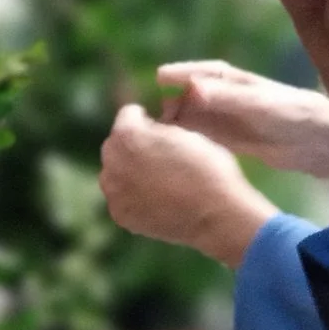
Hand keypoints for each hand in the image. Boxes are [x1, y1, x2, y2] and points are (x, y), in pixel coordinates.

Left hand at [100, 103, 278, 269]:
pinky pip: (122, 198)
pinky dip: (134, 197)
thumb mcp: (185, 132)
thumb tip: (148, 129)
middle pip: (117, 145)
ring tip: (159, 180)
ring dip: (130, 171)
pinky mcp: (120, 215)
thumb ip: (158, 127)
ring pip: (115, 173)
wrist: (216, 215)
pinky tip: (157, 200)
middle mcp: (112, 161)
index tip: (160, 128)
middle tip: (160, 156)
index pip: (128, 114)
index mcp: (127, 134)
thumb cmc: (208, 168)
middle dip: (133, 146)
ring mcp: (113, 191)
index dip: (147, 119)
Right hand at [155, 60, 328, 180]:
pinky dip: (189, 141)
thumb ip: (226, 97)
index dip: (180, 74)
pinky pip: (204, 138)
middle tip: (152, 118)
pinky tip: (177, 152)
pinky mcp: (233, 141)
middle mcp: (228, 98)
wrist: (321, 144)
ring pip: (195, 119)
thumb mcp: (258, 105)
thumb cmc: (293, 115)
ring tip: (159, 137)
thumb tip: (190, 88)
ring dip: (178, 126)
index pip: (202, 73)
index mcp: (235, 81)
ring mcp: (230, 119)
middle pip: (191, 97)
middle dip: (171, 105)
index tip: (158, 77)